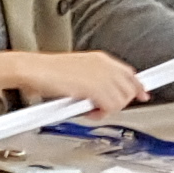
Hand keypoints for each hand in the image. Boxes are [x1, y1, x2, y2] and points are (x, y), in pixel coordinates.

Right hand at [0, 50, 145, 113]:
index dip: (137, 87)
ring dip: (109, 109)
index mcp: (100, 59)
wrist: (31, 69)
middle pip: (129, 88)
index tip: (142, 95)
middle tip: (103, 108)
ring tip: (92, 111)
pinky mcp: (94, 88)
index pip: (129, 74)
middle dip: (120, 101)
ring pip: (122, 99)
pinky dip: (102, 113)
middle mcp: (104, 65)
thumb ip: (92, 79)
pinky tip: (89, 112)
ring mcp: (101, 76)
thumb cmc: (44, 72)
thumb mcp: (75, 71)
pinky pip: (111, 106)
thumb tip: (99, 94)